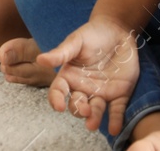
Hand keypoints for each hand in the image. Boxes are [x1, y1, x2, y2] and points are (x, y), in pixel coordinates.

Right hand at [35, 16, 140, 135]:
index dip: (56, 100)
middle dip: (78, 110)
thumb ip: (61, 53)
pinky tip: (114, 129)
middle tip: (84, 110)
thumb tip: (40, 59)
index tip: (58, 106)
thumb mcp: (76, 41)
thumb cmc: (93, 34)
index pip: (59, 91)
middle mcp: (83, 87)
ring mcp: (101, 93)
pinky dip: (115, 121)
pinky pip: (116, 110)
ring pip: (95, 110)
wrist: (118, 30)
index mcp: (69, 76)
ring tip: (93, 124)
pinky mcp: (119, 95)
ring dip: (93, 118)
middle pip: (76, 105)